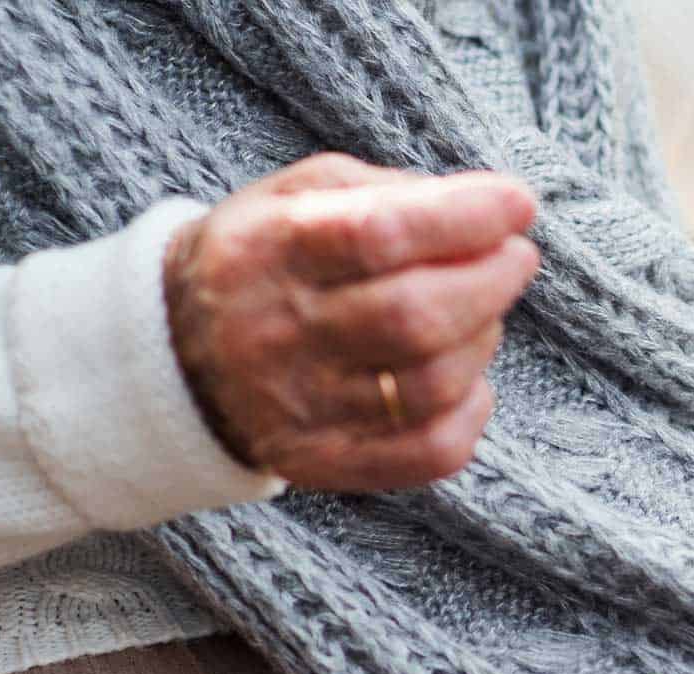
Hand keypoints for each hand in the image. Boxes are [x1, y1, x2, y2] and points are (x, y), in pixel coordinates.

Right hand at [164, 153, 539, 491]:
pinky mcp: (324, 462)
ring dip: (484, 340)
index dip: (465, 217)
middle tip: (515, 259)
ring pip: (431, 384)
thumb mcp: (301, 195)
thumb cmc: (269, 258)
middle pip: (415, 317)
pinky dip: (473, 410)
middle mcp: (279, 332)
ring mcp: (300, 407)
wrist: (176, 353)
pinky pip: (430, 452)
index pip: (379, 234)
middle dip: (491, 281)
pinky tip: (468, 378)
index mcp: (271, 249)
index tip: (517, 204)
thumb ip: (390, 192)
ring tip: (481, 311)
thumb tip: (492, 209)